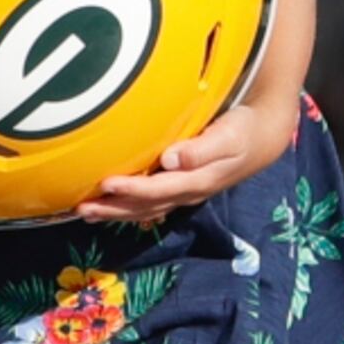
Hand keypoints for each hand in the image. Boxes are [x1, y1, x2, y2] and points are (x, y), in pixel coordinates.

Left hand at [75, 100, 295, 221]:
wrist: (262, 138)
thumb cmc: (243, 131)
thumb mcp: (229, 136)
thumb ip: (201, 149)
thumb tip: (170, 158)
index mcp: (197, 180)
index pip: (159, 189)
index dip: (132, 189)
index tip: (106, 183)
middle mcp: (188, 191)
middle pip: (145, 206)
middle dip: (113, 209)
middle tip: (80, 209)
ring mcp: (184, 192)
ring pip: (145, 208)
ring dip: (115, 211)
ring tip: (86, 212)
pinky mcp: (181, 186)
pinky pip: (150, 202)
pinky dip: (128, 206)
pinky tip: (112, 206)